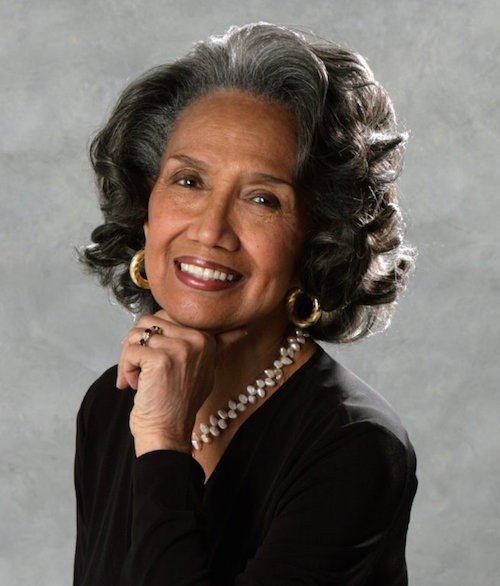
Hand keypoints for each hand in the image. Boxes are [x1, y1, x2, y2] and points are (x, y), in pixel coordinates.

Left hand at [117, 310, 246, 455]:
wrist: (167, 434)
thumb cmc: (178, 404)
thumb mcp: (205, 370)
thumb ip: (217, 346)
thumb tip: (243, 328)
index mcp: (206, 339)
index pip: (168, 316)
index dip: (154, 338)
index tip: (154, 361)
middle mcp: (197, 340)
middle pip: (149, 321)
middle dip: (137, 345)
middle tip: (140, 369)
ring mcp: (180, 349)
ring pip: (136, 334)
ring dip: (129, 358)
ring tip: (138, 378)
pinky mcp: (160, 360)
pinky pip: (130, 350)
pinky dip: (125, 368)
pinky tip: (134, 385)